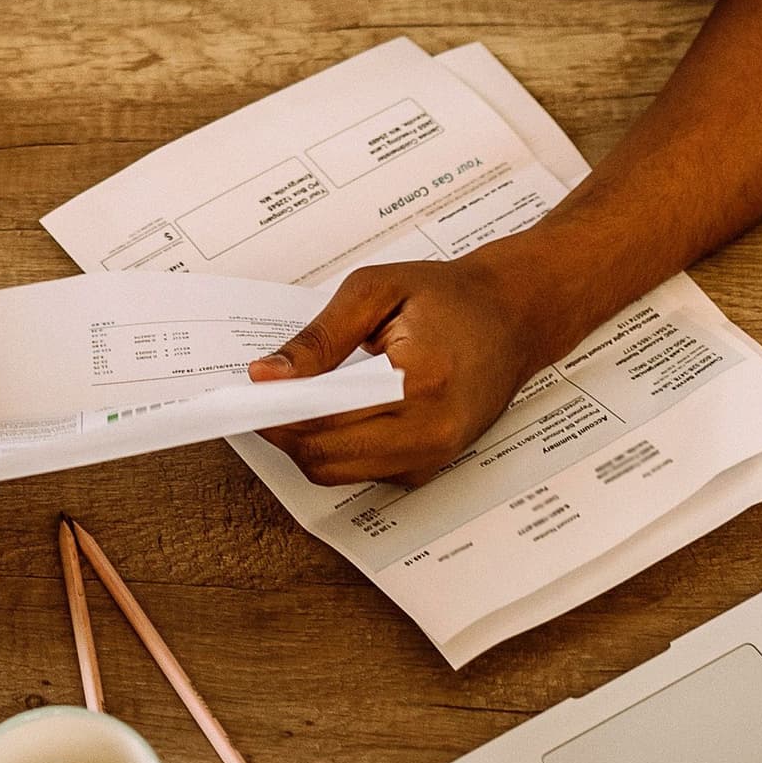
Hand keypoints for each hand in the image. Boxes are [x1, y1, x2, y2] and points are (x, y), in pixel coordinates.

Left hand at [247, 252, 562, 487]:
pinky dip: (335, 444)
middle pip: (323, 458)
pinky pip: (361, 469)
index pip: (324, 422)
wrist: (516, 315)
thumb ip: (318, 338)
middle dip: (283, 429)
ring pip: (336, 471)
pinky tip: (330, 407)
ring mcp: (432, 459)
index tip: (244, 392)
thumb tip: (267, 375)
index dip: (275, 411)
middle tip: (262, 393)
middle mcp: (430, 436)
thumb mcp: (374, 291)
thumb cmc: (450, 297)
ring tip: (296, 394)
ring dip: (305, 439)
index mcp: (420, 386)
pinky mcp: (428, 467)